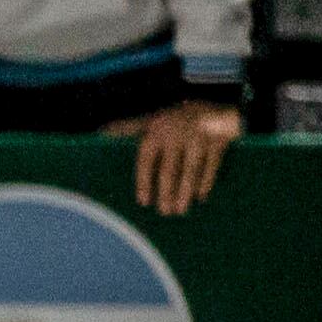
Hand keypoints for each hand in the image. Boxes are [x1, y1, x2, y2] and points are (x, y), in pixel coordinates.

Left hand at [108, 99, 236, 216]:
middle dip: (166, 192)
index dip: (144, 182)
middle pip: (170, 170)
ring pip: (191, 170)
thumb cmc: (176, 119)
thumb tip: (101, 132)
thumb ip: (128, 128)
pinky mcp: (220, 139)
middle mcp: (177, 133)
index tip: (143, 202)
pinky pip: (212, 165)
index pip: (147, 160)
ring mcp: (199, 136)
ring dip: (185, 192)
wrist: (216, 108)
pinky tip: (201, 197)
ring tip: (180, 210)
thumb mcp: (152, 119)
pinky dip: (207, 182)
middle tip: (164, 212)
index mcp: (156, 130)